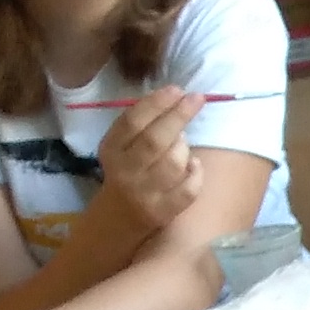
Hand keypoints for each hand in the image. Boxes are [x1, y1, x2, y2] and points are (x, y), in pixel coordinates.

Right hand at [98, 85, 208, 239]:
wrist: (118, 219)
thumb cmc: (126, 172)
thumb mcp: (121, 146)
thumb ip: (140, 124)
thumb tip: (175, 98)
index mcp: (112, 148)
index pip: (133, 121)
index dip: (156, 103)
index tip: (177, 89)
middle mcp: (125, 170)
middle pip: (154, 140)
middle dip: (179, 116)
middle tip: (197, 99)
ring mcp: (144, 193)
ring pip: (173, 163)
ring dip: (185, 148)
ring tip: (183, 144)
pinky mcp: (163, 212)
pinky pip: (188, 189)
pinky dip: (196, 173)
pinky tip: (194, 166)